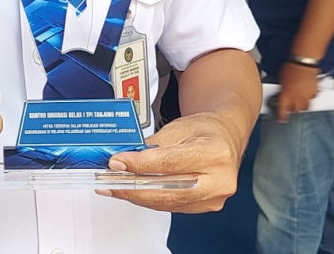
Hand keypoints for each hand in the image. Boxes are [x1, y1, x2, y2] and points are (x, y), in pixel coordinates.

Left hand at [97, 112, 242, 212]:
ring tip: (114, 186)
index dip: (140, 165)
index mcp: (215, 153)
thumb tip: (124, 158)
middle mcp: (219, 179)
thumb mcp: (177, 128)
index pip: (170, 163)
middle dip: (133, 186)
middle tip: (109, 181)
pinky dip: (149, 199)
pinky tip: (132, 191)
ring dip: (136, 195)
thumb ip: (151, 145)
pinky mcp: (206, 207)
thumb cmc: (204, 130)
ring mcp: (214, 197)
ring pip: (167, 202)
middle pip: (168, 189)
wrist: (224, 138)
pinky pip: (171, 206)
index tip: (117, 163)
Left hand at [276, 62, 317, 121]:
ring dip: (302, 106)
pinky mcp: (315, 92)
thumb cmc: (290, 68)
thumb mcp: (281, 80)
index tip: (281, 120)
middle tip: (291, 107)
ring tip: (300, 103)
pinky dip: (310, 98)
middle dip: (293, 110)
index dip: (281, 116)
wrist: (303, 63)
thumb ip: (282, 90)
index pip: (283, 110)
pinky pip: (313, 98)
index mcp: (286, 95)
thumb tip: (281, 93)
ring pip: (306, 107)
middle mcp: (297, 97)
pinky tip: (308, 94)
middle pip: (296, 110)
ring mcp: (307, 95)